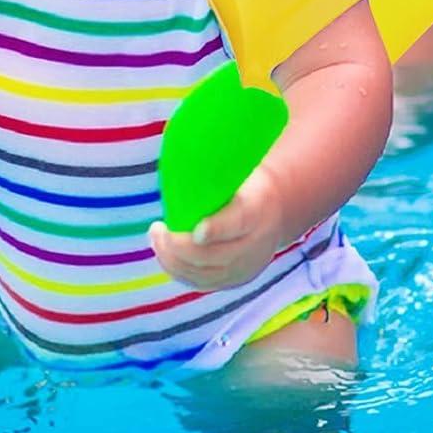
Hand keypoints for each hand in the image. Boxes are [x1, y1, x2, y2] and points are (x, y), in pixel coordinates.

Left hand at [149, 167, 285, 291]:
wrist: (275, 211)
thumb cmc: (244, 183)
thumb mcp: (240, 171)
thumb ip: (215, 169)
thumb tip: (180, 149)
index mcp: (259, 210)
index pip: (238, 223)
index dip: (216, 229)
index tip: (195, 231)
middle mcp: (256, 244)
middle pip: (214, 255)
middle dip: (180, 247)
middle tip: (158, 229)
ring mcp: (246, 267)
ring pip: (204, 273)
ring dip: (173, 258)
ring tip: (157, 236)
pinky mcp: (234, 280)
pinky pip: (201, 283)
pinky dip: (178, 270)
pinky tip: (163, 253)